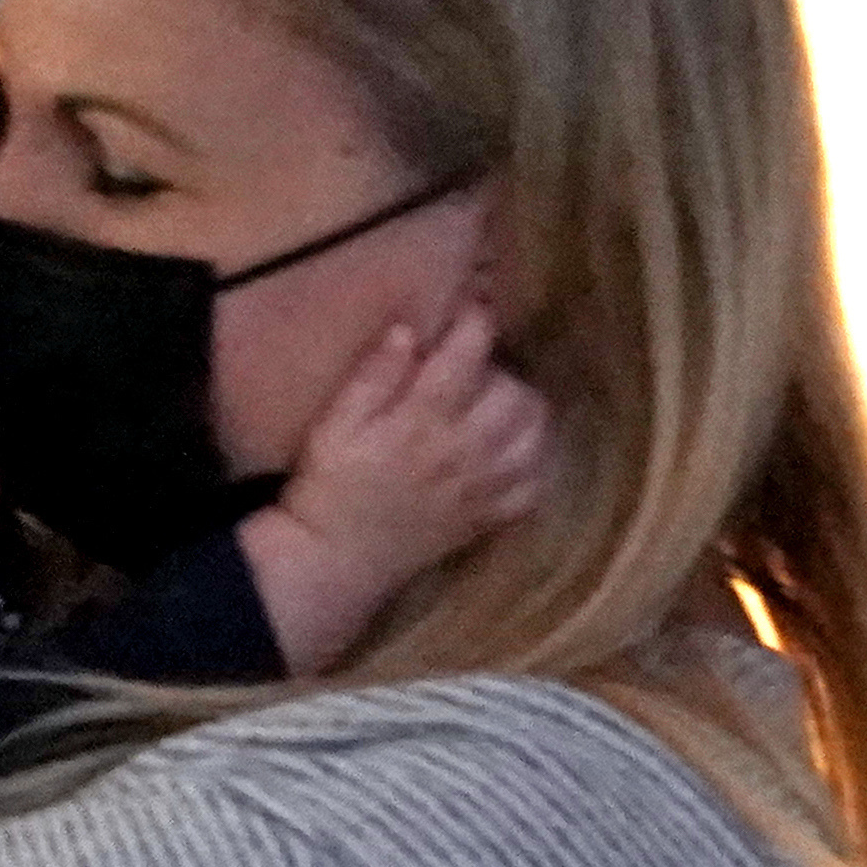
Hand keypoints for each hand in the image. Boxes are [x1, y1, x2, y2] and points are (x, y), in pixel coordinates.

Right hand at [241, 303, 550, 668]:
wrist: (337, 560)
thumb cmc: (330, 486)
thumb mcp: (334, 425)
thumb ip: (372, 377)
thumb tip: (408, 329)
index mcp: (421, 420)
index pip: (468, 354)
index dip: (476, 320)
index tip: (470, 306)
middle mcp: (463, 450)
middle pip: (515, 390)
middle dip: (499, 368)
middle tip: (471, 368)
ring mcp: (482, 486)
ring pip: (535, 433)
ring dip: (524, 408)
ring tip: (497, 403)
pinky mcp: (489, 517)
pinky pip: (536, 484)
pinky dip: (535, 461)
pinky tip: (511, 449)